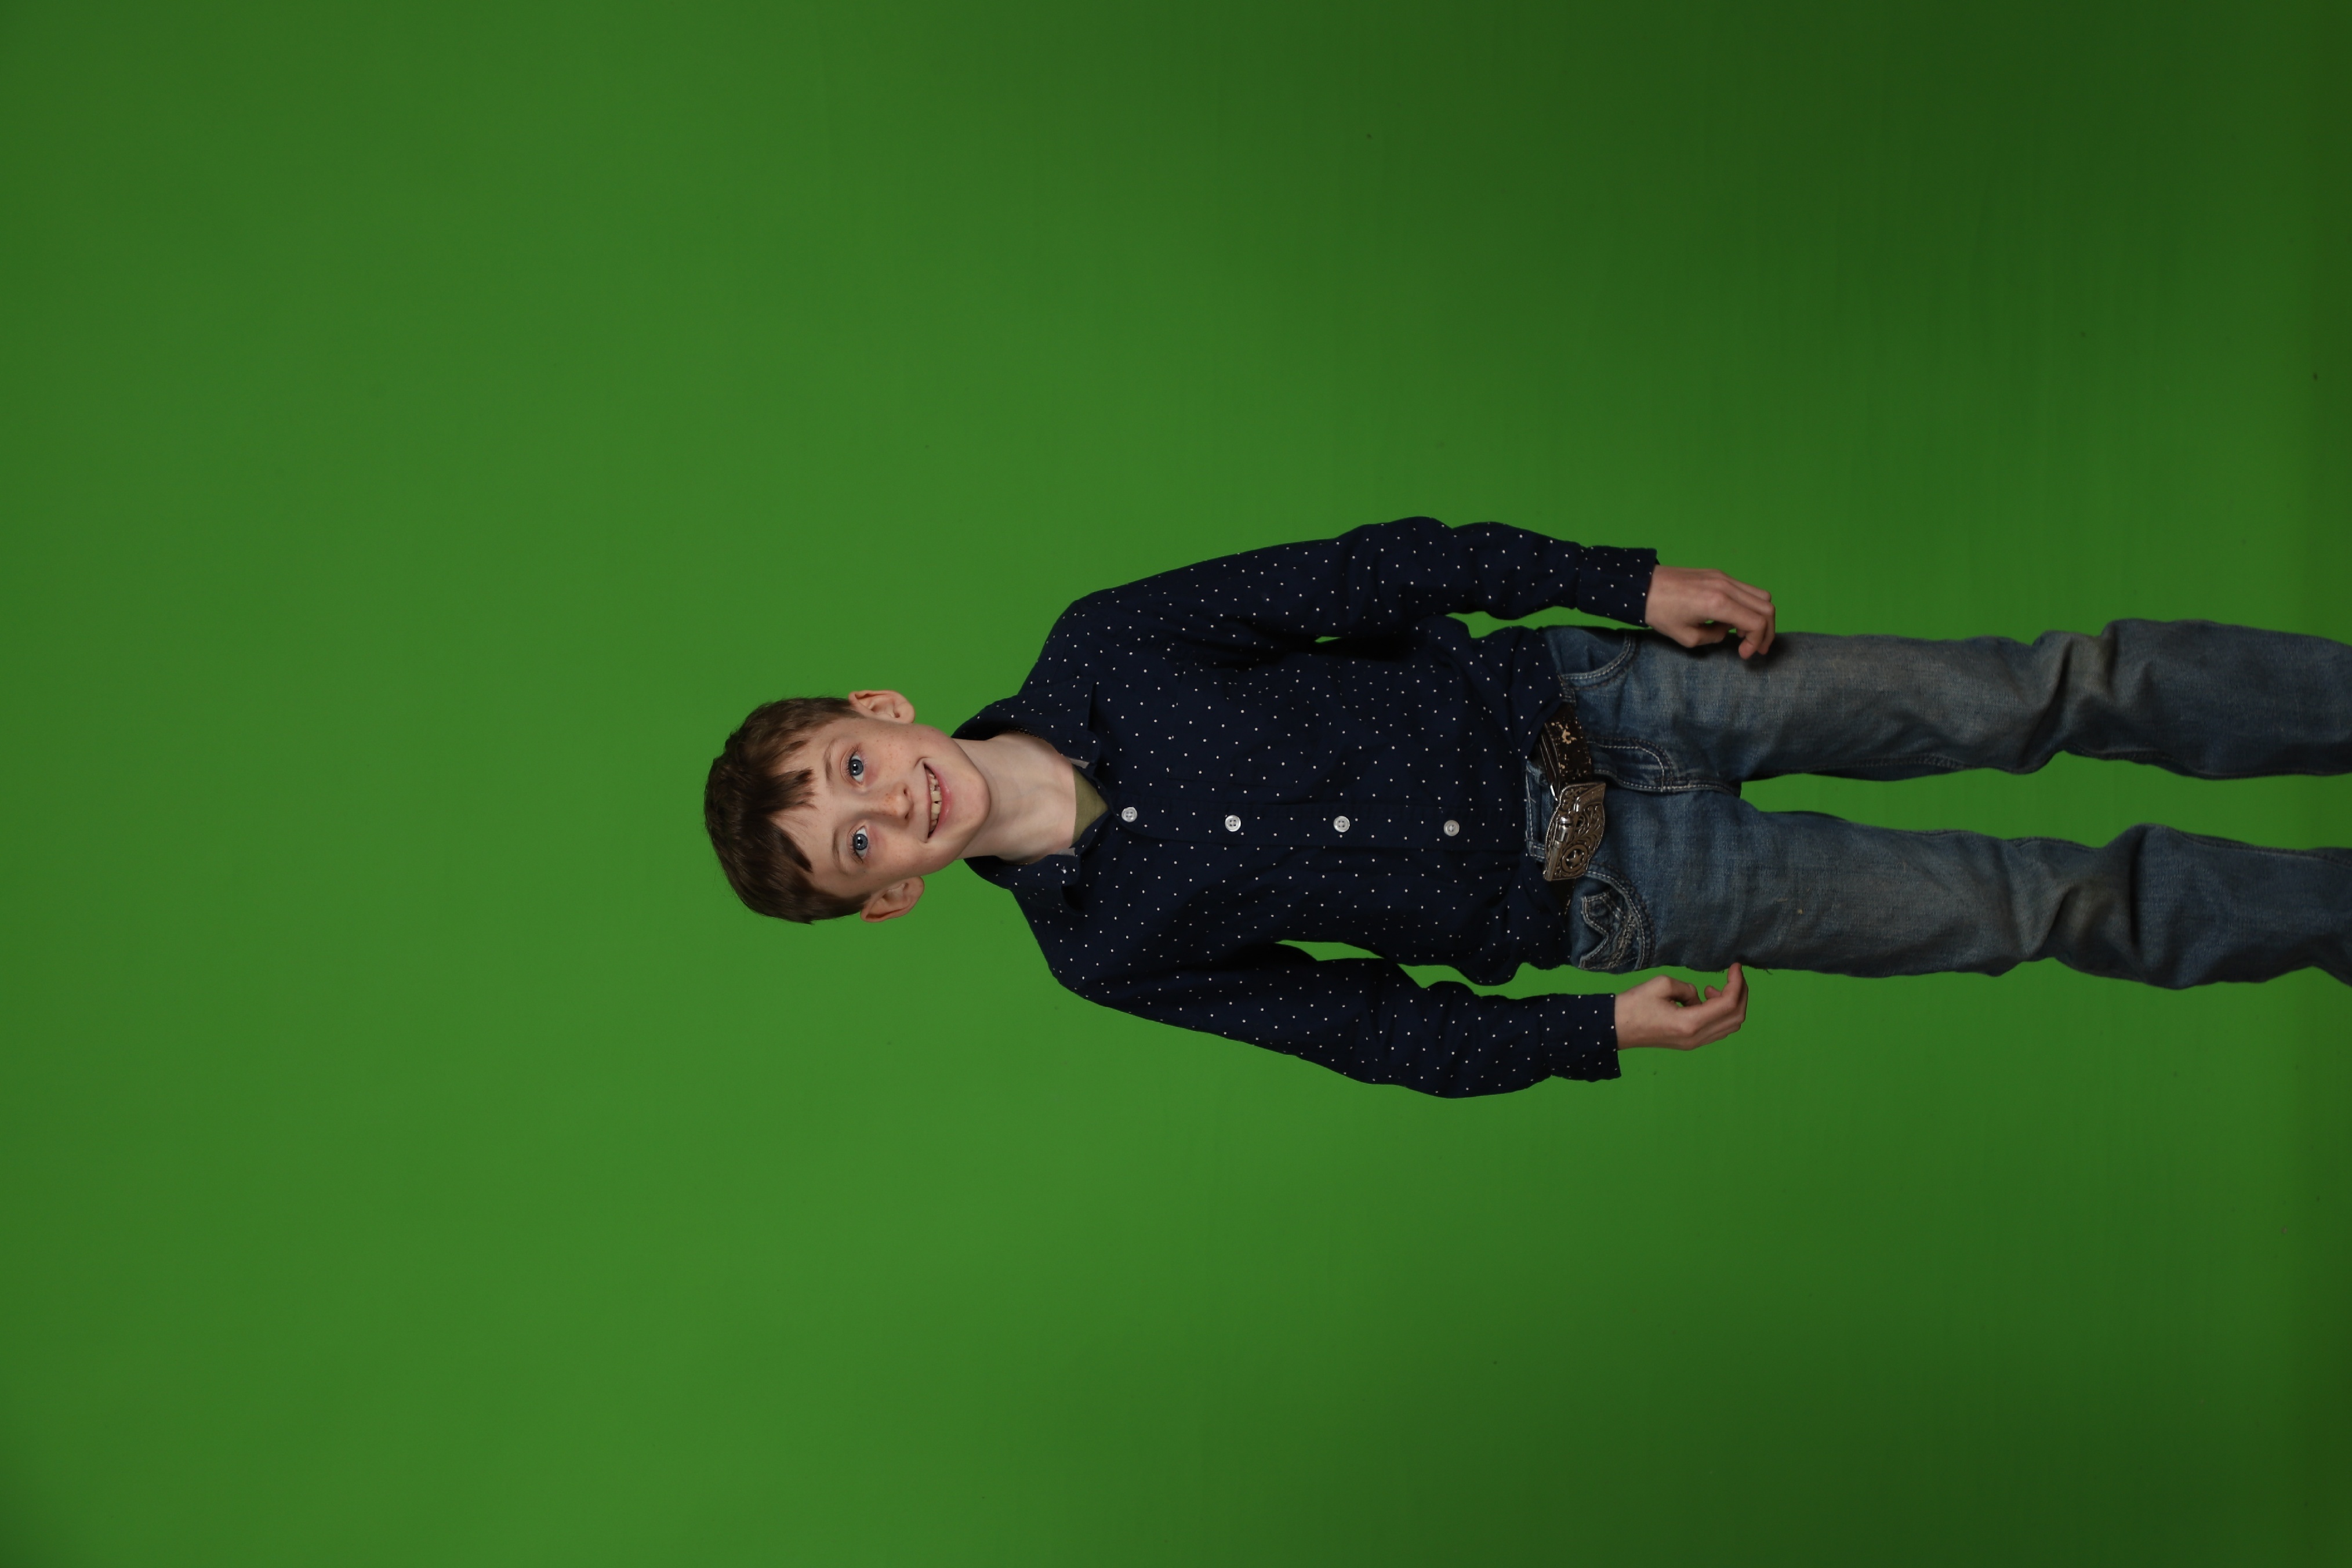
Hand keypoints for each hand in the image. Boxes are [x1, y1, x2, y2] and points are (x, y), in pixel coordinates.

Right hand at [1614, 964, 1749, 1050]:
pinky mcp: (1690, 1043)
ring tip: (1712, 989)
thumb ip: (1688, 988)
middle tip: (1734, 975)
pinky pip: (1718, 1029)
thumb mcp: (1662, 985)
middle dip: (1741, 993)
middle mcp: (1697, 1037)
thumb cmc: (1634, 1005)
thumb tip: (1698, 995)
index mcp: (1691, 1023)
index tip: (1735, 966)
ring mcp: (1694, 1043)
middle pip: (1736, 1017)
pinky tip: (1704, 1000)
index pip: (1729, 1003)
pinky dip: (1721, 1013)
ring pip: (1730, 1025)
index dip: (1737, 982)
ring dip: (1731, 1004)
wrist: (1615, 1027)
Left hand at [1644, 566, 1775, 657]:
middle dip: (1767, 631)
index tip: (1743, 654)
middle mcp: (1726, 587)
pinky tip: (1732, 619)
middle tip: (1756, 648)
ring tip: (1743, 633)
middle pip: (1767, 607)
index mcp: (1718, 603)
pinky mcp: (1719, 574)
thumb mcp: (1686, 637)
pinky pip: (1746, 590)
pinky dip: (1749, 606)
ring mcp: (1724, 577)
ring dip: (1760, 617)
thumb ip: (1714, 637)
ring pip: (1761, 596)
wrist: (1642, 585)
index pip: (1757, 622)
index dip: (1757, 642)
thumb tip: (1727, 631)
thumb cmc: (1659, 612)